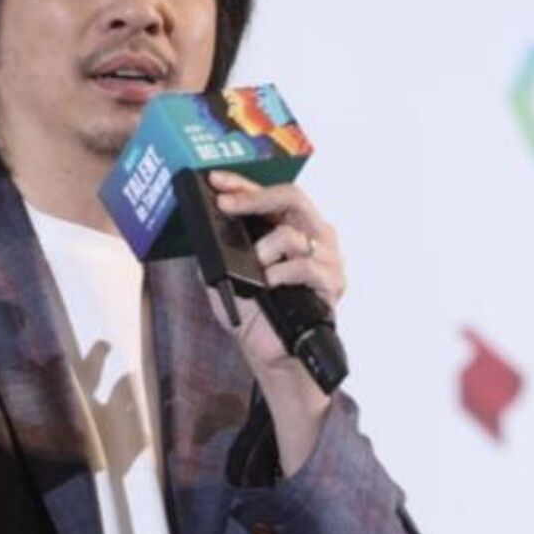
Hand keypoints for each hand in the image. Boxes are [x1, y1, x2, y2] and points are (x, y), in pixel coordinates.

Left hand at [204, 171, 343, 469]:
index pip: (270, 195)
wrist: (273, 353)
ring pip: (295, 233)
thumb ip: (218, 250)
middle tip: (226, 205)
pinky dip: (282, 273)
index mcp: (291, 228)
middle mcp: (313, 236)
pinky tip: (270, 283)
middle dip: (254, 197)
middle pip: (292, 197)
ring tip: (256, 268)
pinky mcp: (332, 283)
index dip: (244, 183)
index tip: (217, 180)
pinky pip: (307, 266)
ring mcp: (327, 258)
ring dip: (265, 248)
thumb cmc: (254, 312)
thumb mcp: (224, 276)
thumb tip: (200, 226)